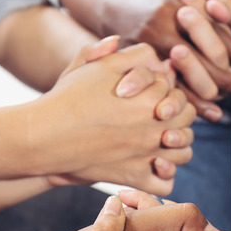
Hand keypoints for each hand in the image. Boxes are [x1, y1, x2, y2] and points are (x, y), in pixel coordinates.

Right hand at [31, 42, 195, 194]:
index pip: (176, 90)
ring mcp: (147, 153)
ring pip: (184, 151)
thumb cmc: (67, 98)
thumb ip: (117, 52)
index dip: (164, 90)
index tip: (145, 95)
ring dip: (177, 146)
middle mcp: (154, 125)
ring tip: (160, 140)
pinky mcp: (135, 177)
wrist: (43, 135)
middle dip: (177, 115)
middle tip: (158, 116)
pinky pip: (167, 184)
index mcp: (149, 96)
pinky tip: (153, 166)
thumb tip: (132, 46)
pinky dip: (165, 177)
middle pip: (187, 118)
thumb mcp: (90, 66)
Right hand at [105, 0, 230, 121]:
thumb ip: (225, 2)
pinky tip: (212, 114)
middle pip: (201, 62)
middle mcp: (160, 31)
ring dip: (210, 95)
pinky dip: (191, 105)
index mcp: (175, 11)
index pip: (214, 36)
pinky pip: (168, 92)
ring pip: (183, 82)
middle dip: (226, 77)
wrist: (113, 5)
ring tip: (227, 102)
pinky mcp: (137, 69)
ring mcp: (146, 52)